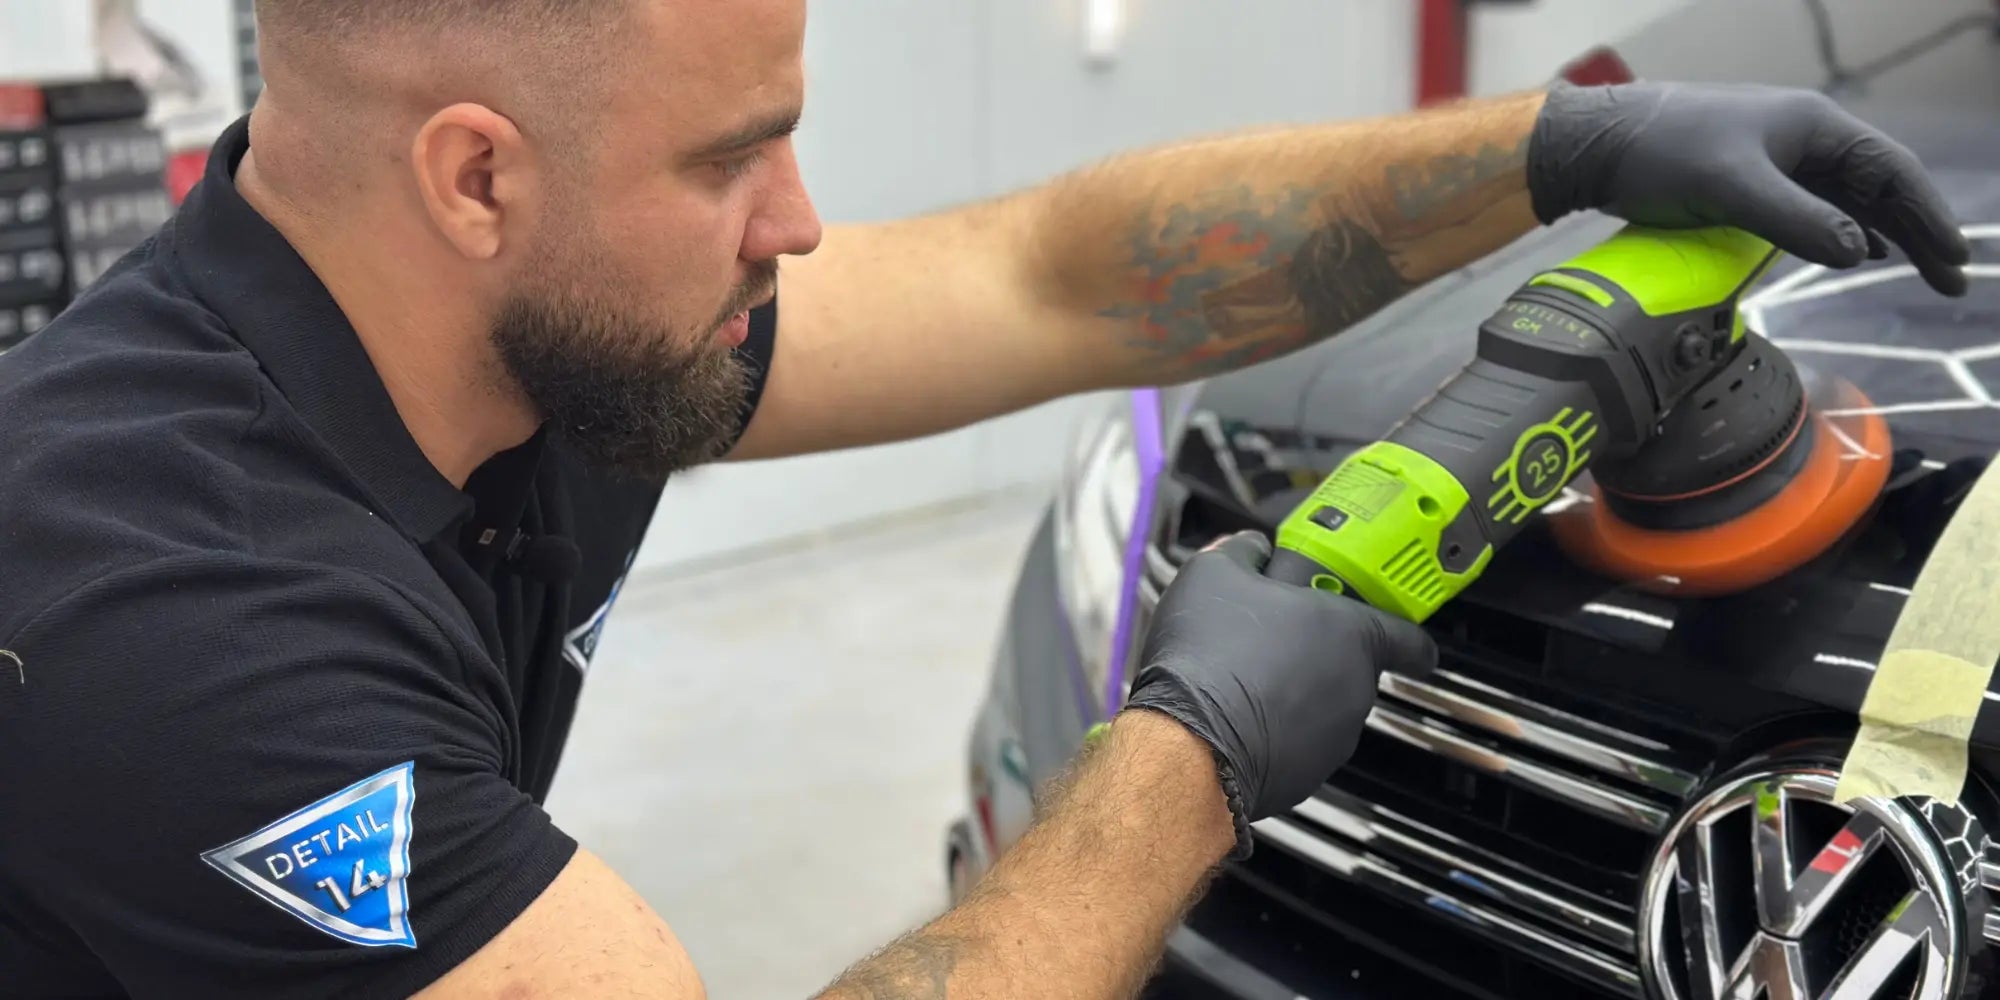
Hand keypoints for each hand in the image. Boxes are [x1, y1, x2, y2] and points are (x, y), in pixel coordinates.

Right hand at [1121, 530, 1436, 858]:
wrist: (1189, 742)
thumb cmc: (1211, 652)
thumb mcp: (1214, 573)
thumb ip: (1244, 552)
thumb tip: (1253, 548)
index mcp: (1351, 634)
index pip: (1411, 640)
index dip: (1410, 641)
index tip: (1408, 647)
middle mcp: (1355, 689)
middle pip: (1353, 671)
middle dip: (1319, 660)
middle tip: (1274, 646)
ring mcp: (1335, 739)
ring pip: (1324, 710)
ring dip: (1296, 698)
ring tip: (1244, 685)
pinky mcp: (1307, 777)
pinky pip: (1297, 746)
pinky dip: (1275, 735)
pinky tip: (1235, 723)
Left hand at [1527, 80, 1971, 295]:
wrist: (1598, 144)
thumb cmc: (1662, 153)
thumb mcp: (1732, 187)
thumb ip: (1796, 220)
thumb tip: (1859, 253)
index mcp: (1813, 126)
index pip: (1891, 171)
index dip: (1926, 216)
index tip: (1953, 259)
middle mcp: (1804, 138)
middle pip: (1879, 187)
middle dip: (1917, 232)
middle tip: (1950, 281)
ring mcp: (1778, 159)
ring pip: (1850, 199)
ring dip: (1885, 235)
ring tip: (1921, 273)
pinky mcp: (1751, 181)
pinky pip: (1816, 207)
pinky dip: (1844, 231)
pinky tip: (1858, 254)